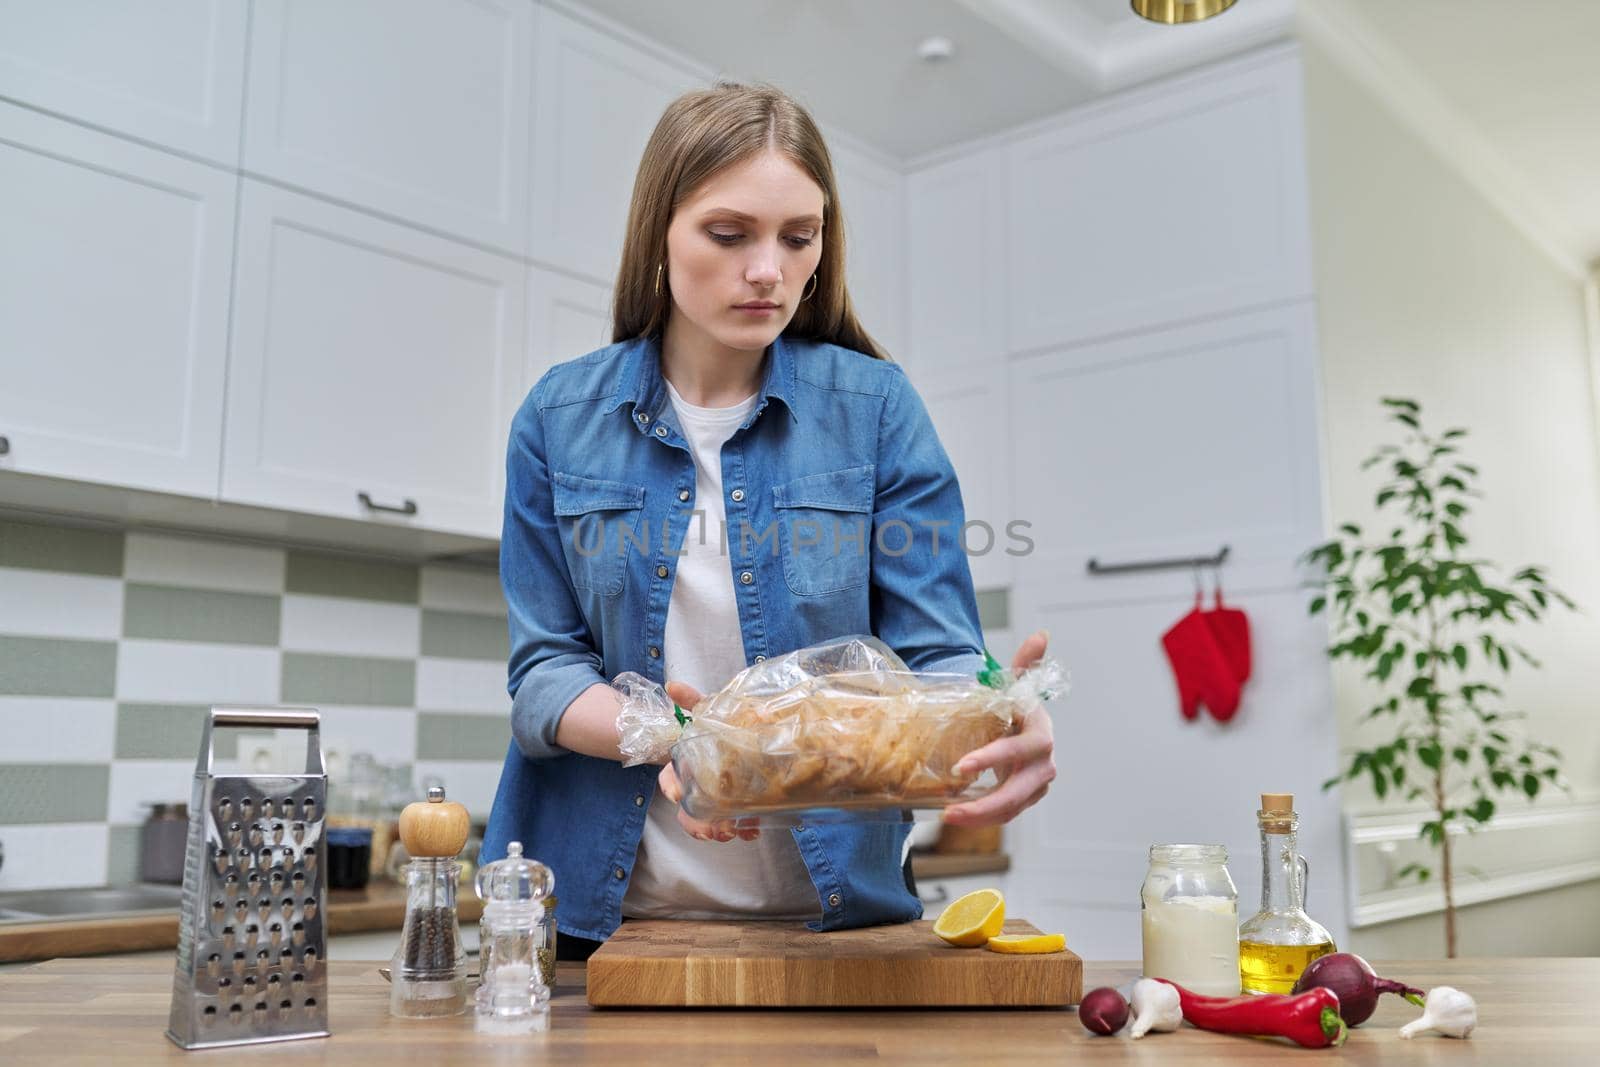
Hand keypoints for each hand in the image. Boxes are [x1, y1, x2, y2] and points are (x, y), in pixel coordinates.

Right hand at [659, 680, 759, 842]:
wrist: (754, 737)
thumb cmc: (721, 724)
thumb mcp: (710, 710)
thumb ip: (694, 700)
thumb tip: (673, 686)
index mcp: (688, 764)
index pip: (668, 780)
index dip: (671, 789)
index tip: (678, 795)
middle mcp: (699, 785)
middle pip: (688, 811)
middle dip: (697, 824)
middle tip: (714, 829)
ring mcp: (717, 799)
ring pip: (708, 823)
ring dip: (719, 830)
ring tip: (735, 831)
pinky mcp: (738, 806)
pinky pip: (735, 824)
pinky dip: (743, 829)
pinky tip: (753, 830)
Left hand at [941, 630, 1056, 826]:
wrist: (1021, 726)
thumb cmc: (1015, 705)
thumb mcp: (1016, 684)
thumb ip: (1025, 663)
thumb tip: (1041, 635)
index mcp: (1041, 735)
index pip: (1020, 750)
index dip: (993, 759)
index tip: (960, 766)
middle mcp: (1043, 764)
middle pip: (1017, 792)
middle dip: (984, 804)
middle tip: (950, 809)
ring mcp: (1036, 786)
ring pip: (1010, 809)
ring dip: (979, 817)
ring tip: (947, 817)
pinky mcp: (1025, 799)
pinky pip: (1005, 814)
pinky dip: (982, 819)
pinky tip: (957, 817)